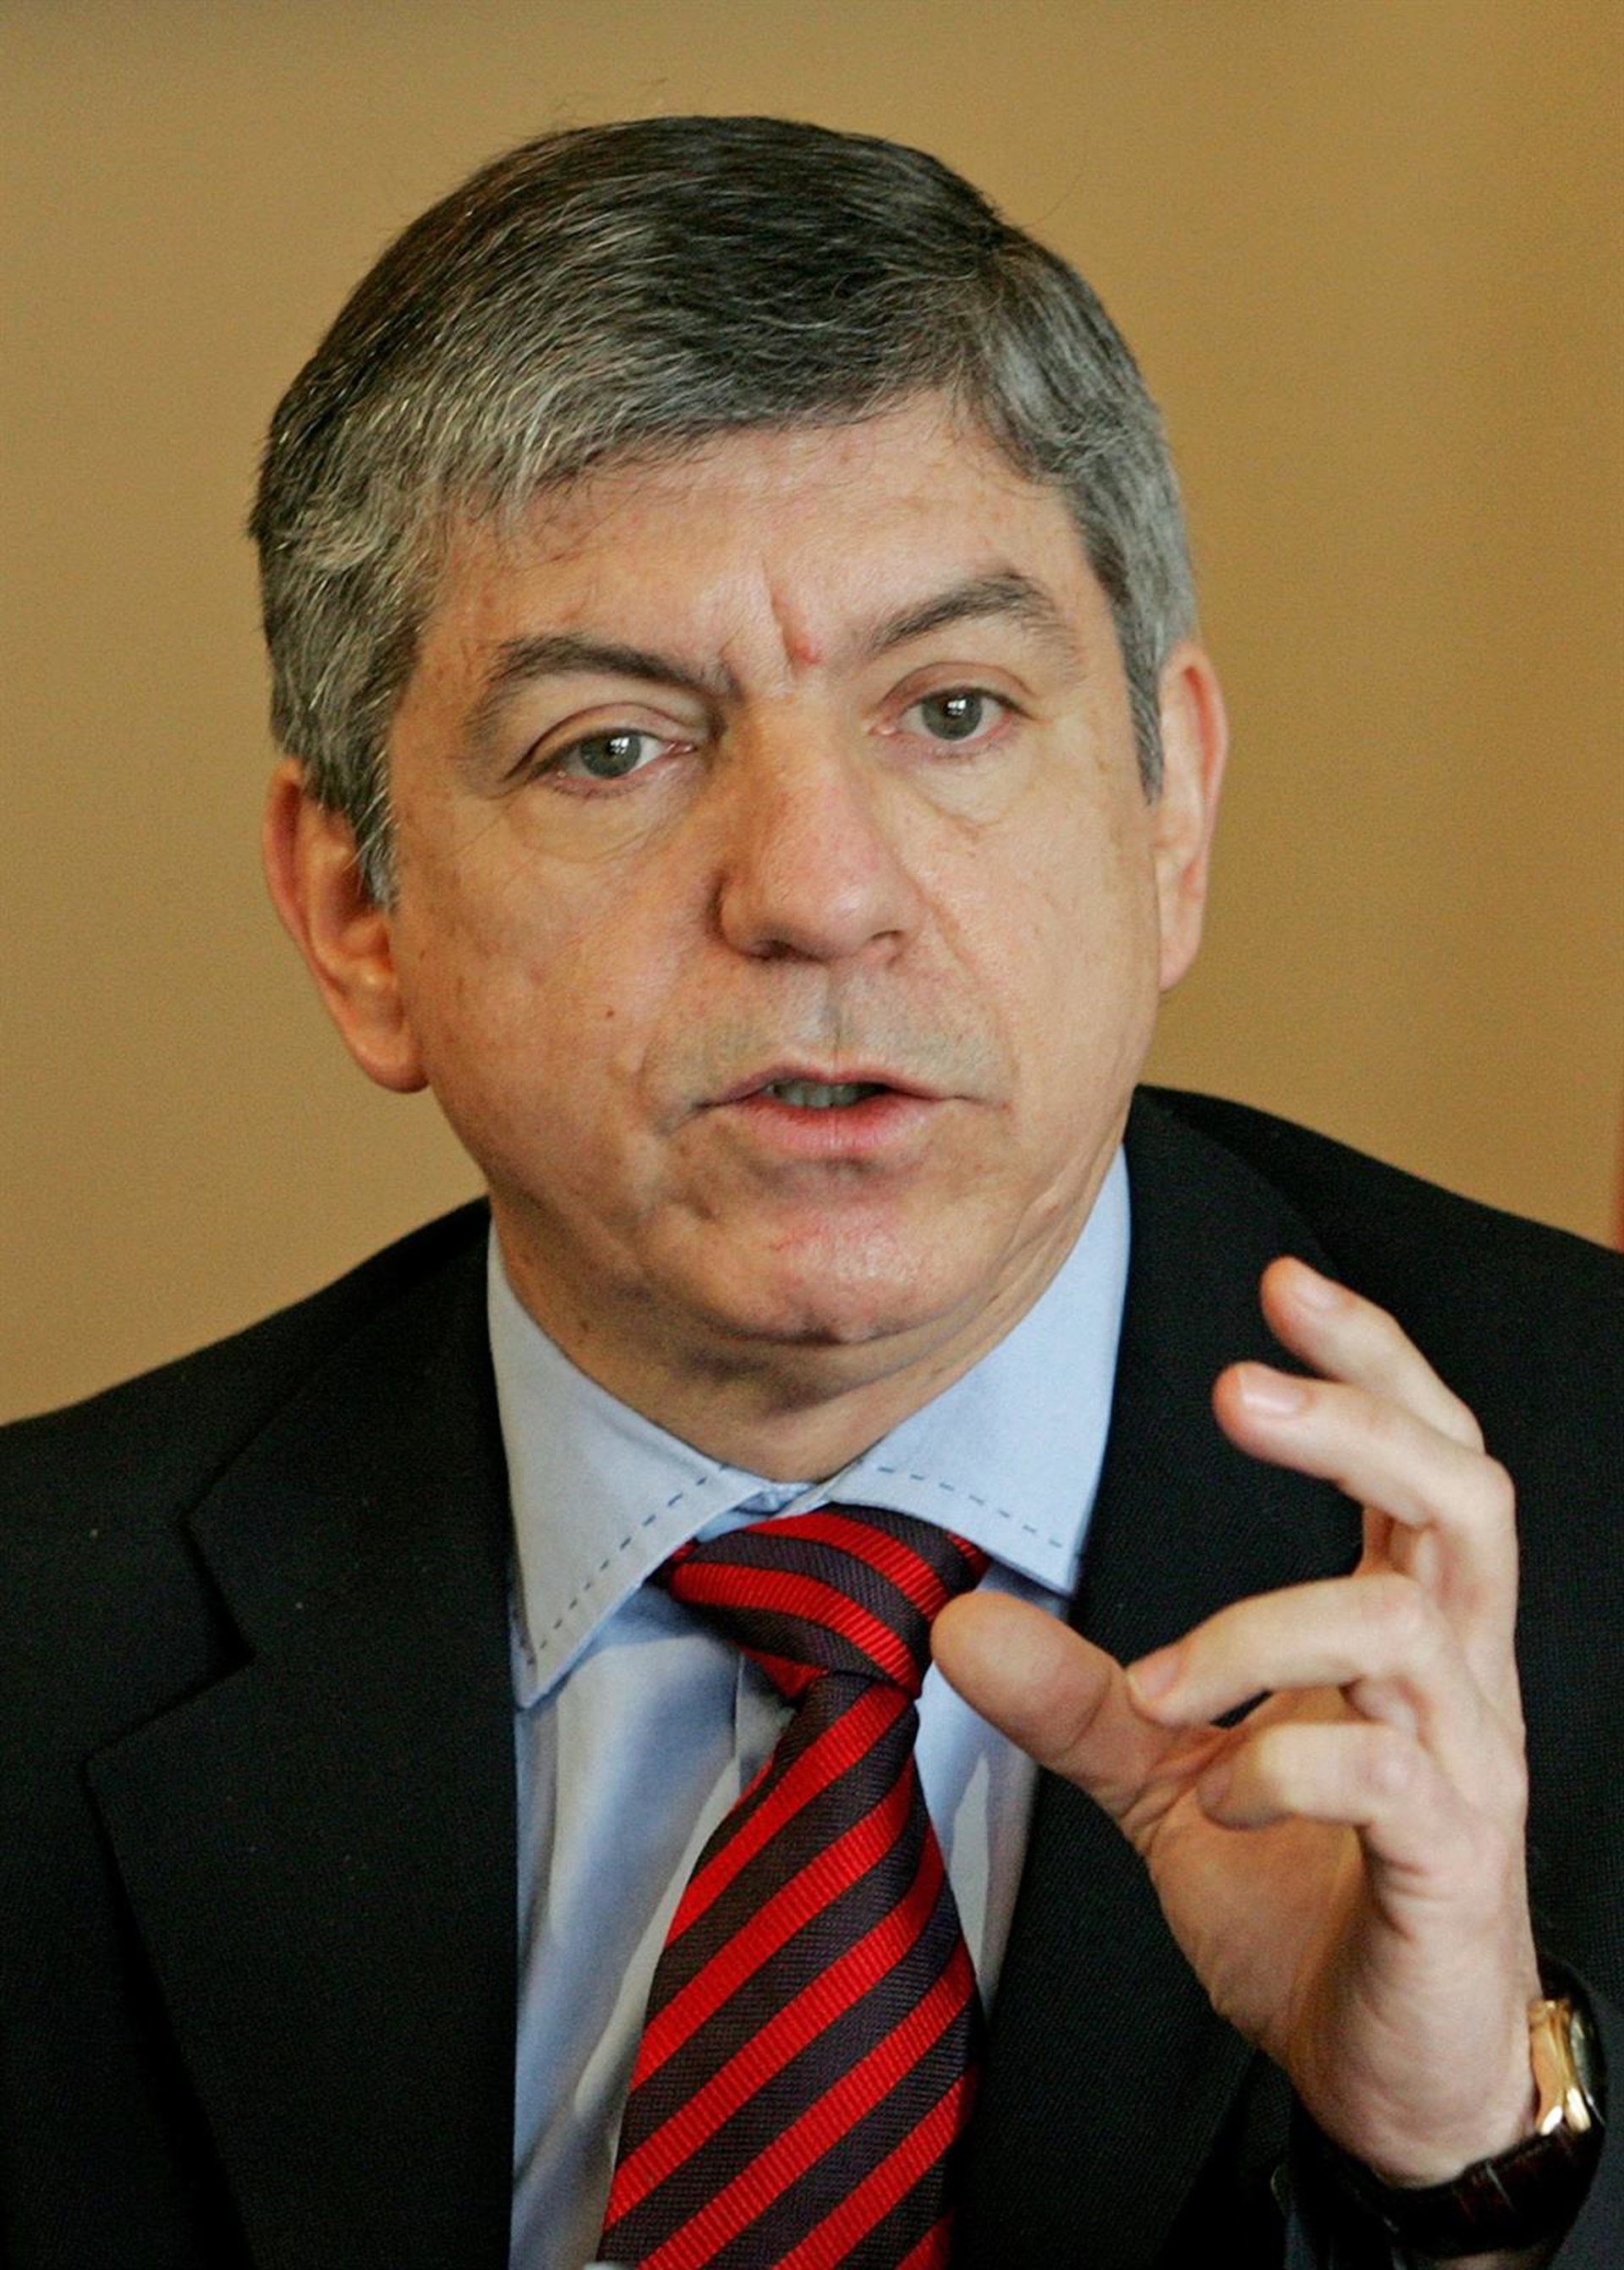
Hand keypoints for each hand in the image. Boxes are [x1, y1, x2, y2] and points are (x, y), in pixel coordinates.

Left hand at [933, 1257, 1541, 2187]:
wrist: (1392, 2069)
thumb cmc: (1307, 1896)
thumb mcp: (1173, 1780)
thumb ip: (1085, 1699)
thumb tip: (956, 1621)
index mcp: (1407, 1628)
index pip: (1423, 1453)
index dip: (1369, 1360)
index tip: (1282, 1281)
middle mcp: (1458, 1672)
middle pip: (1462, 1492)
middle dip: (1355, 1419)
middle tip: (1235, 1387)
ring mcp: (1469, 1762)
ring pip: (1407, 1621)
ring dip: (1260, 1625)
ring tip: (1163, 1688)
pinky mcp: (1454, 1860)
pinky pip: (1388, 1770)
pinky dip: (1284, 1760)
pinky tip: (1221, 1794)